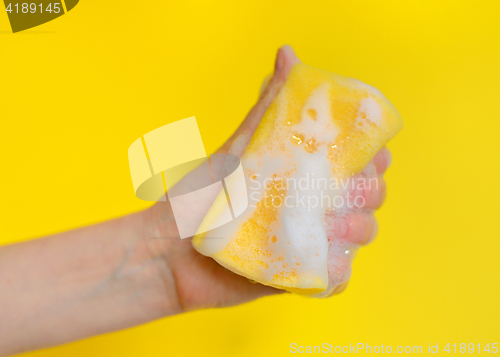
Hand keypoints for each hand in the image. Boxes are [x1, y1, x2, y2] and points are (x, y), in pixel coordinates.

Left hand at [143, 46, 390, 308]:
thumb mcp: (238, 147)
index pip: (358, 161)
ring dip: (357, 228)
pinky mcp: (300, 272)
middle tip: (342, 192)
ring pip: (360, 234)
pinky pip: (338, 274)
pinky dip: (339, 267)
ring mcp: (308, 238)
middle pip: (368, 197)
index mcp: (303, 173)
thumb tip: (287, 53)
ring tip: (329, 224)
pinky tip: (323, 256)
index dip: (372, 156)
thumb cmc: (200, 194)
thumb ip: (267, 106)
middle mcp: (312, 204)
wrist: (170, 252)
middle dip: (370, 192)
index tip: (368, 156)